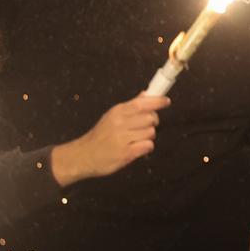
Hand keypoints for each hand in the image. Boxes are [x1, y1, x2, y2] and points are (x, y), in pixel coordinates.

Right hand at [50, 94, 168, 184]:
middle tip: (144, 126)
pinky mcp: (126, 153)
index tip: (166, 101)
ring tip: (135, 139)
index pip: (142, 104)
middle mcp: (120, 123)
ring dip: (147, 136)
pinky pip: (148, 146)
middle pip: (151, 118)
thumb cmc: (100, 135)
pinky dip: (146, 147)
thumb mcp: (112, 116)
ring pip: (151, 132)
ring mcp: (123, 139)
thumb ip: (131, 106)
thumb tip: (146, 94)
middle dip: (152, 122)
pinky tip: (136, 147)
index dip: (157, 102)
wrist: (83, 156)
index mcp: (117, 112)